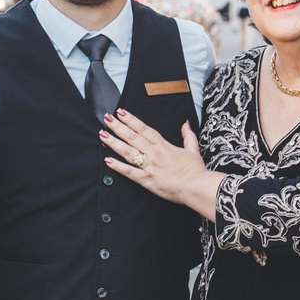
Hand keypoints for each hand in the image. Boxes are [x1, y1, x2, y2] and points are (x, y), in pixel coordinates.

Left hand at [102, 108, 223, 219]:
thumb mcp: (193, 150)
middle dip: (118, 127)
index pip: (144, 129)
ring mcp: (150, 166)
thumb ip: (188, 136)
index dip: (131, 120)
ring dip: (114, 142)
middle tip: (106, 118)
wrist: (197, 187)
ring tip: (102, 134)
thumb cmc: (195, 171)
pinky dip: (118, 166)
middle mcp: (154, 153)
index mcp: (164, 145)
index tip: (120, 112)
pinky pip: (130, 172)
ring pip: (128, 152)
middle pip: (133, 137)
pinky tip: (107, 160)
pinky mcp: (147, 180)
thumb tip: (185, 124)